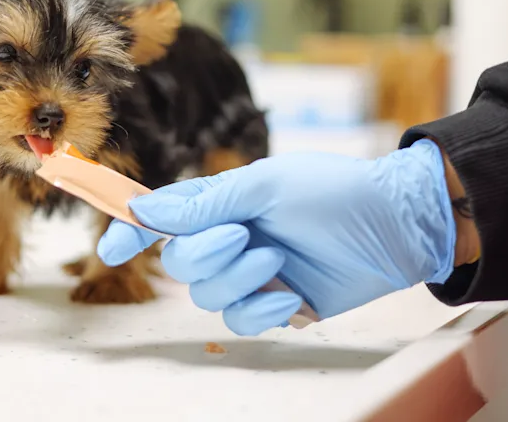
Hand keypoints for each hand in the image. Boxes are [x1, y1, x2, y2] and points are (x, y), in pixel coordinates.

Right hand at [97, 139, 456, 334]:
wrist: (396, 227)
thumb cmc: (333, 192)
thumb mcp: (266, 186)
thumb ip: (206, 202)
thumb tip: (148, 208)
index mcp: (222, 202)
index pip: (164, 217)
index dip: (133, 231)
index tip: (110, 249)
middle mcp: (229, 237)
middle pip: (182, 262)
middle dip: (209, 254)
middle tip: (248, 237)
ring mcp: (251, 273)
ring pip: (209, 295)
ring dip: (241, 280)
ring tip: (280, 260)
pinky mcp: (274, 304)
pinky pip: (241, 321)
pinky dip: (262, 310)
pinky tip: (292, 294)